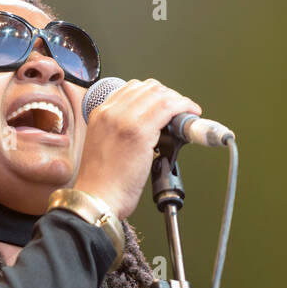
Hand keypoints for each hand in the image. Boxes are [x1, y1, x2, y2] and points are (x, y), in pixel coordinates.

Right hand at [72, 79, 202, 222]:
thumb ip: (120, 130)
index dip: (154, 94)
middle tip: (178, 110)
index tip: (165, 104)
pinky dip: (184, 107)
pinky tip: (190, 116)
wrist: (97, 199)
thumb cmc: (101, 183)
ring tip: (186, 114)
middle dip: (168, 95)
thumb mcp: (104, 145)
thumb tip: (149, 126)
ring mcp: (124, 119)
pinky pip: (168, 107)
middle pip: (148, 87)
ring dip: (178, 101)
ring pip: (160, 94)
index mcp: (100, 114)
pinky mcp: (139, 132)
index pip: (132, 89)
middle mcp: (111, 112)